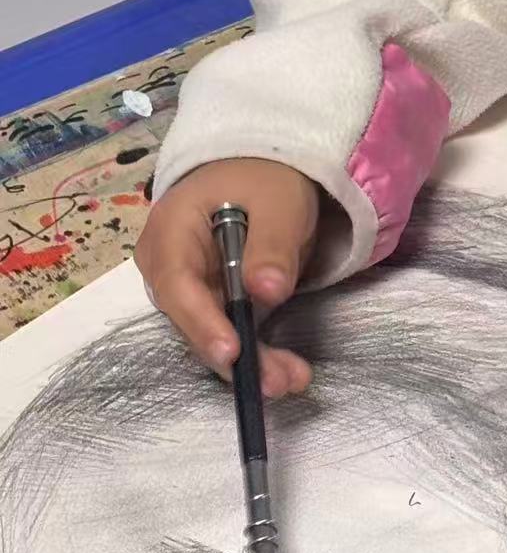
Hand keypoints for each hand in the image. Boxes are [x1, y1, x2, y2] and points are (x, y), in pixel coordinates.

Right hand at [136, 158, 320, 395]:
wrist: (262, 170)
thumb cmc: (263, 177)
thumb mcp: (277, 200)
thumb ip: (272, 243)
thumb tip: (267, 292)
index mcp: (171, 229)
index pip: (178, 284)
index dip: (202, 322)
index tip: (231, 352)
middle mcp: (168, 265)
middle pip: (192, 318)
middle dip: (233, 355)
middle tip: (276, 381)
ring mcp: (189, 286)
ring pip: (212, 333)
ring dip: (250, 361)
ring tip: (292, 380)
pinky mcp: (213, 300)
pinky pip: (229, 330)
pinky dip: (257, 351)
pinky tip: (286, 371)